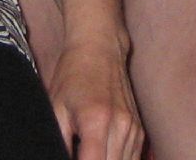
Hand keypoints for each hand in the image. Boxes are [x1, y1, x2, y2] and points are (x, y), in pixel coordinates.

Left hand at [45, 34, 142, 159]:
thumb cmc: (73, 75)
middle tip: (80, 155)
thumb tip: (58, 158)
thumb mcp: (55, 108)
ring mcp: (133, 129)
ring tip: (88, 153)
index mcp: (96, 121)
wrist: (99, 47)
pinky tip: (103, 155)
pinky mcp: (139, 130)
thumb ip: (59, 141)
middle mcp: (120, 127)